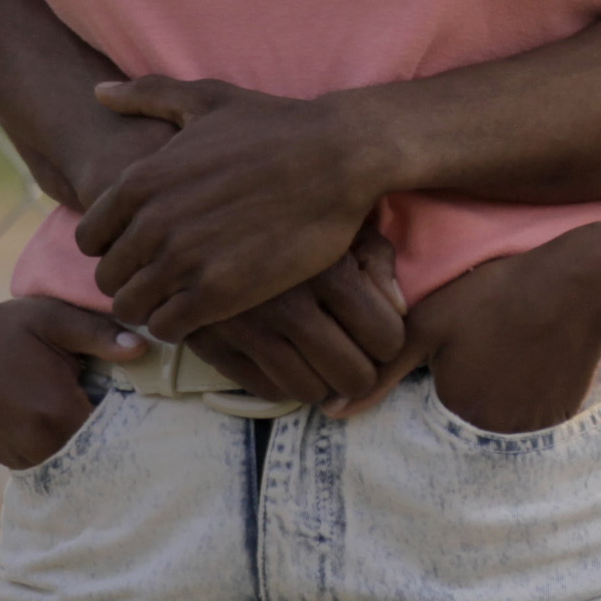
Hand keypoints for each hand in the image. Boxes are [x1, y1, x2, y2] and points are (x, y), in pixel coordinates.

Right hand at [0, 295, 142, 469]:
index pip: (117, 428)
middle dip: (108, 424)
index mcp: (59, 412)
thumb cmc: (3, 330)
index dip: (129, 411)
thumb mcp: (54, 320)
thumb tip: (143, 347)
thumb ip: (100, 336)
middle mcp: (41, 445)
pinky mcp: (8, 461)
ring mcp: (22, 458)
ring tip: (76, 400)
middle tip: (105, 392)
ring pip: (73, 456)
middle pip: (96, 446)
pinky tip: (52, 412)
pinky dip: (58, 442)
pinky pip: (49, 459)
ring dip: (82, 435)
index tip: (133, 392)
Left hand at [77, 74, 384, 340]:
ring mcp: (184, 260)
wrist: (341, 156)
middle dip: (131, 280)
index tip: (142, 247)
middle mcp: (153, 223)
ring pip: (133, 308)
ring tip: (181, 297)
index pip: (89, 238)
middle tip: (164, 277)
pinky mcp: (219, 292)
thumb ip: (148, 95)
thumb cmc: (276, 126)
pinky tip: (203, 308)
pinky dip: (178, 324)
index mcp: (142, 180)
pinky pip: (168, 327)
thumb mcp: (209, 99)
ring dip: (152, 307)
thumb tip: (99, 91)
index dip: (112, 246)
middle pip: (109, 278)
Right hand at [176, 221, 409, 407]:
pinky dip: (284, 383)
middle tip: (357, 356)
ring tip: (322, 357)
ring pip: (310, 391)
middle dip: (363, 371)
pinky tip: (287, 356)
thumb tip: (398, 311)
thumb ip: (378, 262)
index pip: (386, 338)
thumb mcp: (343, 221)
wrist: (202, 209)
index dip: (390, 341)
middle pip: (353, 374)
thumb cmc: (292, 215)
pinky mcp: (212, 344)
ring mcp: (246, 328)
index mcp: (328, 270)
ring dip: (324, 382)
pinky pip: (266, 391)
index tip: (380, 333)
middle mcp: (286, 304)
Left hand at [359, 236, 600, 434]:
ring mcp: (527, 431)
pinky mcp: (557, 421)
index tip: (461, 346)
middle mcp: (487, 434)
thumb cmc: (498, 296)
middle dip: (471, 387)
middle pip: (464, 417)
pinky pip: (531, 418)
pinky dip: (530, 395)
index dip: (442, 373)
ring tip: (515, 349)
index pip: (430, 408)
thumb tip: (333, 409)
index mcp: (451, 410)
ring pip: (497, 419)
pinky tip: (539, 359)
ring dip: (501, 394)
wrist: (578, 286)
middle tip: (492, 344)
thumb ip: (384, 369)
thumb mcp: (432, 322)